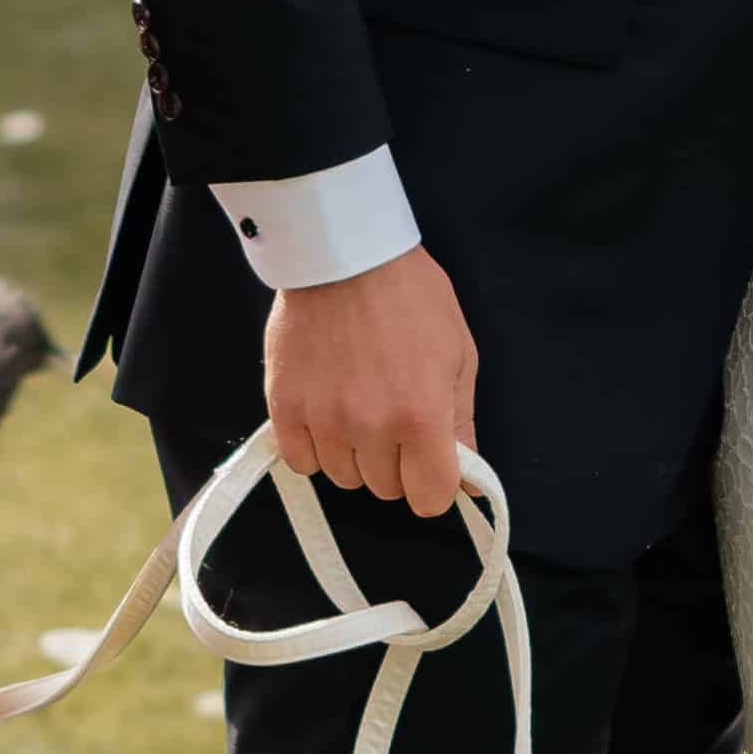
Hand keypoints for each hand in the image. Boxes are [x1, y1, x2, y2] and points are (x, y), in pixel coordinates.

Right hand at [261, 243, 479, 514]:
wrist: (345, 254)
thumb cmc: (410, 297)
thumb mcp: (458, 355)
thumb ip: (461, 424)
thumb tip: (468, 482)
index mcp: (422, 415)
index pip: (430, 499)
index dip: (434, 487)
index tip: (431, 466)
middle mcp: (371, 425)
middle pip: (386, 490)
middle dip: (396, 463)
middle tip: (394, 415)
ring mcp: (323, 419)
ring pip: (344, 477)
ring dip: (355, 454)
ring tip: (358, 404)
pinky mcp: (285, 407)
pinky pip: (302, 461)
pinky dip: (315, 446)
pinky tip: (326, 411)